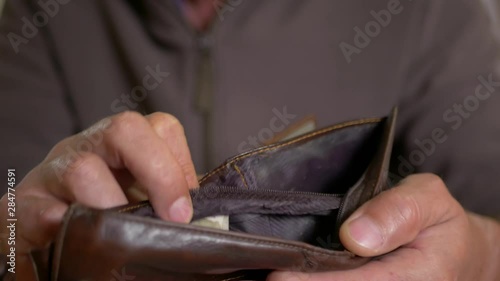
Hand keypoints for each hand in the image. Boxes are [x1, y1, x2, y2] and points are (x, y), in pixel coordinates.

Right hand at [0, 111, 197, 279]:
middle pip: (124, 128)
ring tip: (122, 236)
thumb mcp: (139, 203)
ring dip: (111, 206)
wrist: (42, 243)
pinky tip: (75, 241)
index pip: (160, 127)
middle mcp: (87, 148)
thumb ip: (167, 202)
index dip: (180, 164)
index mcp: (120, 147)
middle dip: (159, 172)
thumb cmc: (100, 220)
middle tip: (173, 217)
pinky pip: (41, 210)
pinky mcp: (21, 205)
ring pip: (82, 168)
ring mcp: (52, 172)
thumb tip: (208, 219)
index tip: (186, 207)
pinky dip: (62, 227)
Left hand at [268, 174, 499, 280]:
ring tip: (270, 266)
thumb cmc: (439, 221)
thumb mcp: (428, 199)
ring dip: (305, 279)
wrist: (454, 249)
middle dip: (302, 280)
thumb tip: (354, 235)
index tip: (278, 274)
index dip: (313, 280)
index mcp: (411, 278)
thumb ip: (397, 211)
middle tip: (265, 266)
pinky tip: (293, 269)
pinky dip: (315, 276)